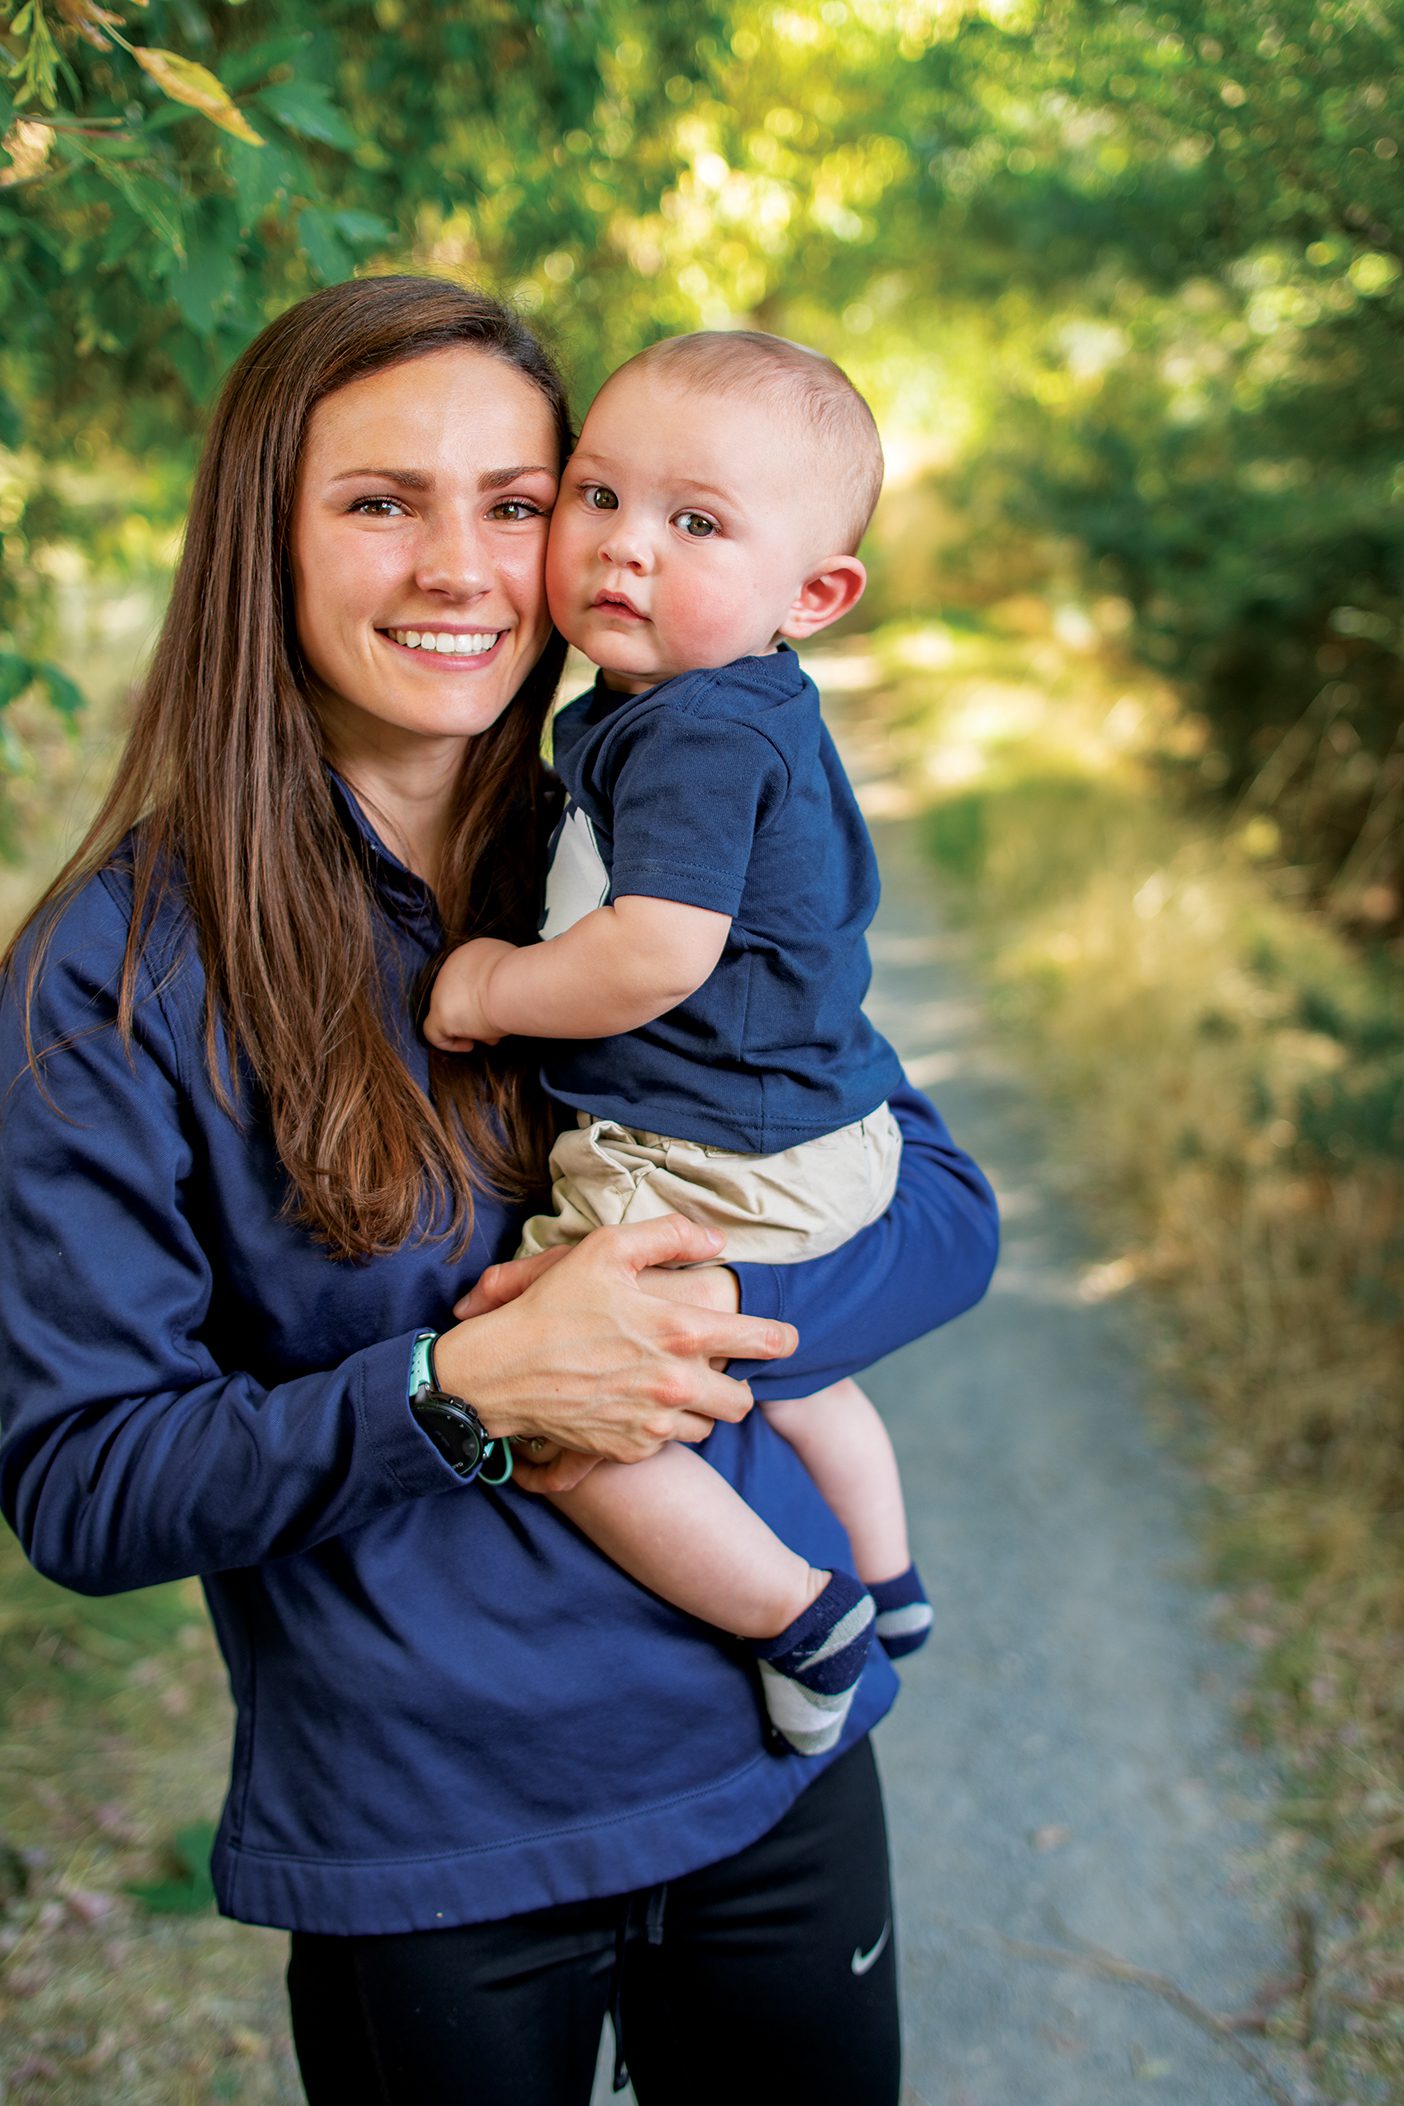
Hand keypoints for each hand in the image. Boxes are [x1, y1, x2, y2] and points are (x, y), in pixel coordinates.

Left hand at [424, 937, 517, 1051]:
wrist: (514, 985)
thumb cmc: (522, 978)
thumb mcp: (514, 967)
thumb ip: (502, 977)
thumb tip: (505, 993)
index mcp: (469, 953)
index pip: (468, 979)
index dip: (480, 997)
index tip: (496, 1008)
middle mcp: (450, 968)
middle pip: (458, 997)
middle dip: (475, 1015)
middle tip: (494, 1026)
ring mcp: (441, 992)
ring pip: (449, 1014)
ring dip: (469, 1028)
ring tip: (489, 1037)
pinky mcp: (440, 1014)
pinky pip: (434, 1033)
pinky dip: (450, 1043)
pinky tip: (469, 1045)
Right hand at [435, 1215, 794, 1492]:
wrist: (501, 1371)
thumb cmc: (553, 1305)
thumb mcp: (606, 1250)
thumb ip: (669, 1235)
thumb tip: (716, 1239)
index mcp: (680, 1332)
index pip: (762, 1342)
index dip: (782, 1340)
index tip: (786, 1339)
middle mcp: (676, 1384)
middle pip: (741, 1402)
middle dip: (735, 1386)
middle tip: (714, 1370)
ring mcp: (654, 1422)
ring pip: (705, 1427)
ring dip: (696, 1410)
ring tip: (668, 1386)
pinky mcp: (629, 1450)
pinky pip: (665, 1444)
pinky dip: (657, 1428)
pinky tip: (632, 1403)